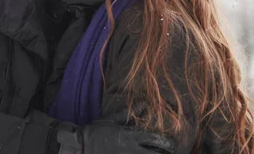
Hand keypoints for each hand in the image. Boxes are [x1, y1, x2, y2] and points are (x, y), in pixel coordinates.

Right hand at [56, 121, 174, 153]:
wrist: (81, 144)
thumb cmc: (96, 131)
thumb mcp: (111, 120)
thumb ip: (128, 114)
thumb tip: (143, 104)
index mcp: (129, 135)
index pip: (155, 139)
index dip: (167, 142)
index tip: (172, 143)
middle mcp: (130, 149)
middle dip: (167, 153)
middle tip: (171, 152)